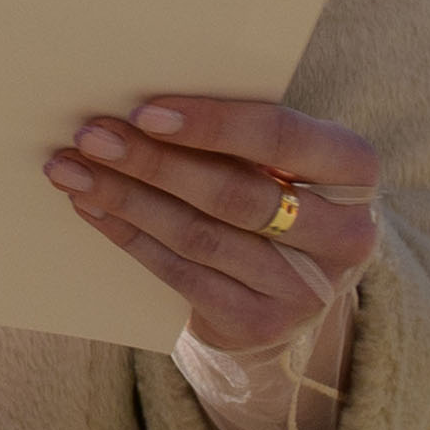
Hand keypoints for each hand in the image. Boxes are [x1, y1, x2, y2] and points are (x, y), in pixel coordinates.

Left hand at [46, 96, 380, 356]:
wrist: (299, 283)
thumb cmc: (280, 188)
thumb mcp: (284, 156)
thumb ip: (239, 131)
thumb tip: (140, 105)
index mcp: (355, 171)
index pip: (282, 137)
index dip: (213, 124)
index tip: (145, 111)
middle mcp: (344, 235)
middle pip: (234, 194)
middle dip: (154, 162)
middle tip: (92, 137)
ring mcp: (303, 289)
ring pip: (199, 236)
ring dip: (127, 199)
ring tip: (73, 169)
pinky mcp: (260, 324)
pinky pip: (180, 274)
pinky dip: (129, 236)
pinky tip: (93, 207)